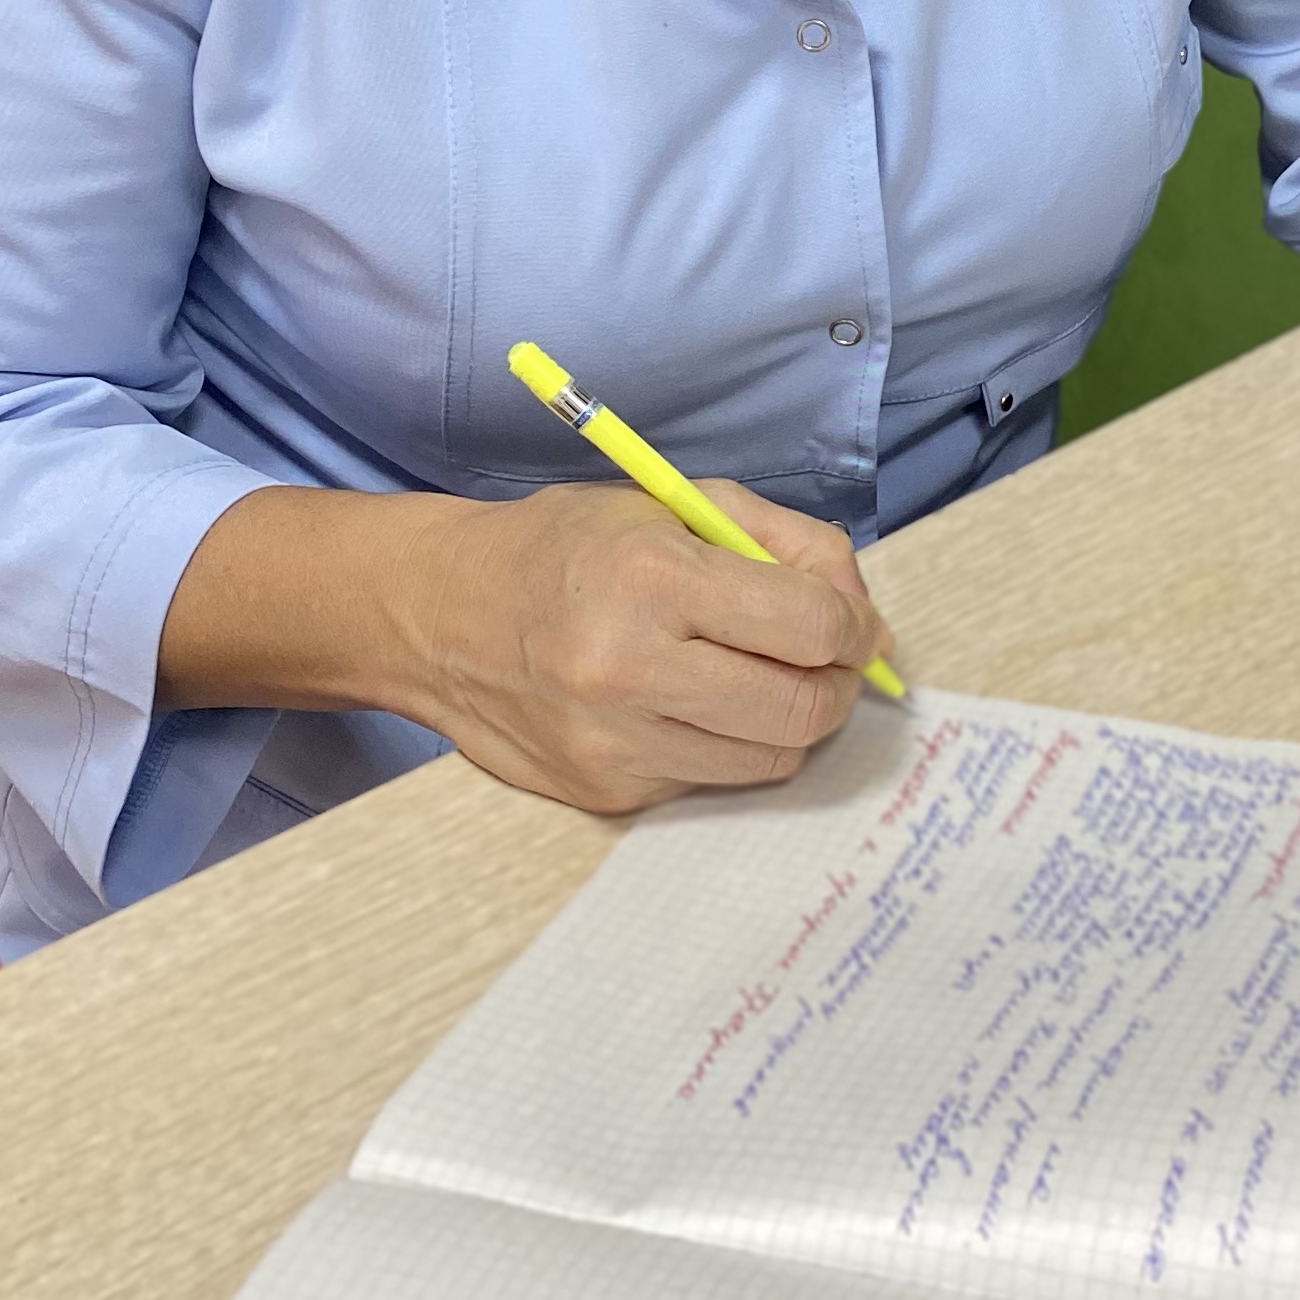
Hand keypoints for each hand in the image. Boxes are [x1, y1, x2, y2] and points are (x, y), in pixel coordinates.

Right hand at [158, 474, 899, 822]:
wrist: (439, 615)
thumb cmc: (566, 546)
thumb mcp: (671, 504)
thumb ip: (779, 540)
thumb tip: (860, 611)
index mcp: (654, 579)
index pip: (810, 626)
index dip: (854, 624)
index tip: (853, 621)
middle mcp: (632, 671)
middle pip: (802, 710)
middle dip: (838, 684)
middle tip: (829, 661)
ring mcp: (616, 745)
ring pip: (769, 760)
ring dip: (790, 721)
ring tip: (766, 680)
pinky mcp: (606, 795)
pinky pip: (711, 780)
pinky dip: (728, 746)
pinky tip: (698, 705)